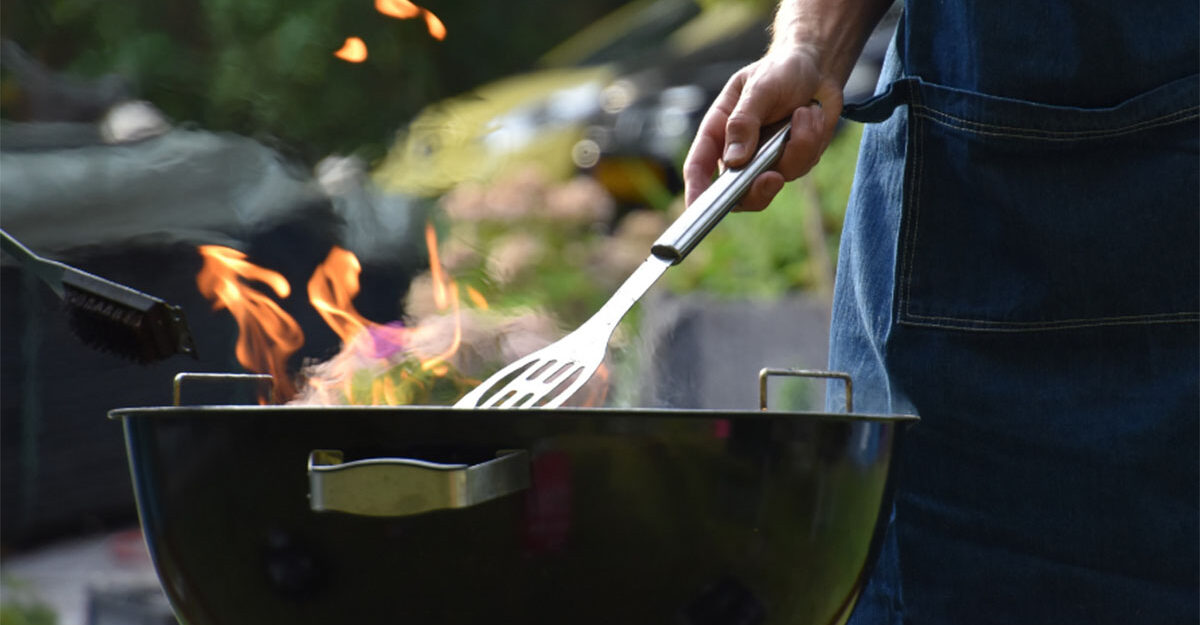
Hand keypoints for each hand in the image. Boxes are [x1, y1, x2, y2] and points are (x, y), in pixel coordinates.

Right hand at [683, 46, 841, 211]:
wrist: (817, 68)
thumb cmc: (780, 71)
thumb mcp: (759, 88)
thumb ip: (744, 122)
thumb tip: (734, 160)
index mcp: (718, 131)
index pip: (699, 167)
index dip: (696, 191)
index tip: (697, 209)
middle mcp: (738, 152)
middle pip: (737, 192)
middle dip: (757, 190)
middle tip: (773, 178)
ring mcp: (765, 160)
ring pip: (776, 179)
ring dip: (797, 146)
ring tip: (804, 112)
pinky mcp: (792, 161)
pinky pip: (802, 166)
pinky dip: (811, 140)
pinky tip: (812, 115)